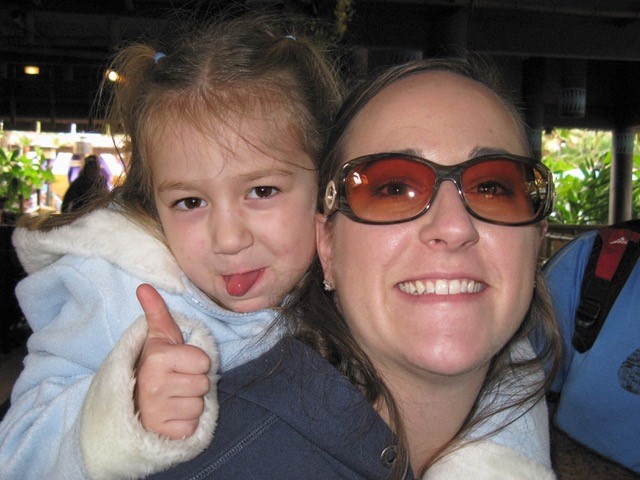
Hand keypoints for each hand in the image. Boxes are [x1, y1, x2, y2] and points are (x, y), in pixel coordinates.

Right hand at [135, 283, 210, 438]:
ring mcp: (158, 412)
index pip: (204, 362)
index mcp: (157, 359)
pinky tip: (171, 416)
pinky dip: (185, 423)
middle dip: (193, 383)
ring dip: (190, 403)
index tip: (178, 366)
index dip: (195, 363)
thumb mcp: (157, 339)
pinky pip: (192, 425)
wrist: (128, 406)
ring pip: (199, 405)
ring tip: (172, 399)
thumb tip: (144, 286)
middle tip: (175, 383)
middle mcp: (155, 385)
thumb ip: (156, 313)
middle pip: (204, 384)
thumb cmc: (153, 368)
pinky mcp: (164, 433)